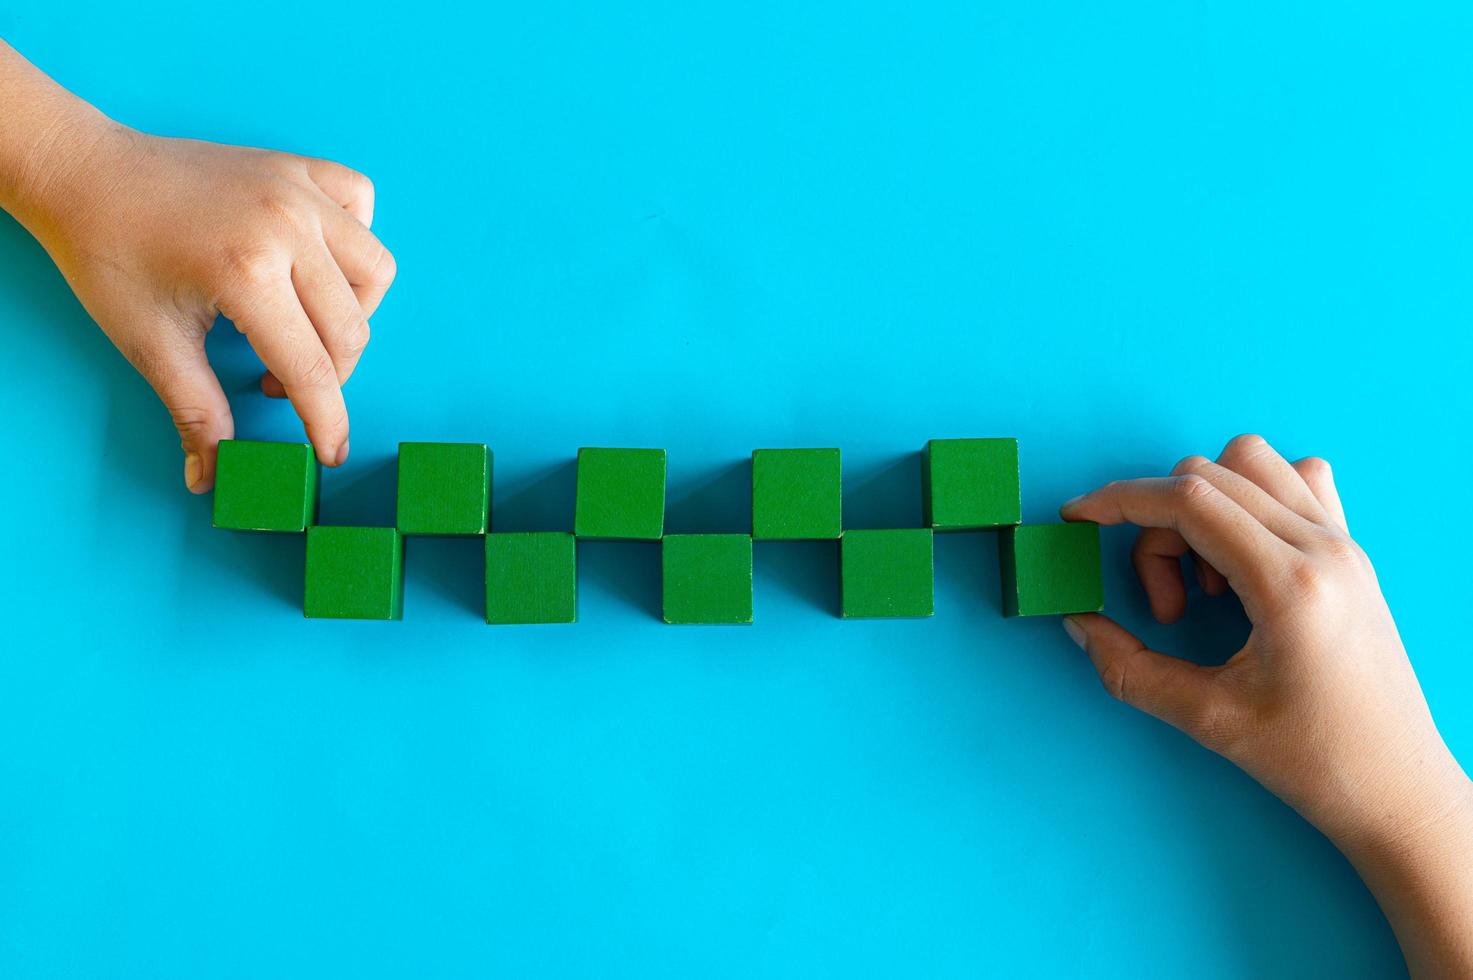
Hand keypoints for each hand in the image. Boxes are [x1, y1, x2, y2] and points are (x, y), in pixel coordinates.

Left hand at [22, 120, 394, 490]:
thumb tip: (210, 474)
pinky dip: (353, 238)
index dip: (326, 422)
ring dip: (354, 311)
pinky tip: (319, 261)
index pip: (312, 369)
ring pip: (374, 269)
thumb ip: (195, 412)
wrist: (86, 174)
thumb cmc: (109, 253)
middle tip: (281, 381)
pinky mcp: (297, 167)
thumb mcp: (150, 342)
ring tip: (310, 323)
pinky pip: (360, 202)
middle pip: (350, 328)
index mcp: (246, 272)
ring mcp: (297, 190)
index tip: (329, 452)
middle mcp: (285, 226)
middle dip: (330, 375)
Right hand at [1061, 434, 1471, 975]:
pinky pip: (1298, 479)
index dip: (1119, 500)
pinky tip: (1241, 555)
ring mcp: (1345, 544)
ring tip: (1206, 579)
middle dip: (1158, 528)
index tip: (1078, 518)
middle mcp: (1324, 549)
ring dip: (1205, 502)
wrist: (1399, 789)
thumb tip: (1079, 624)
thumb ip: (1129, 669)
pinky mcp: (1352, 553)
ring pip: (1253, 462)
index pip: (1190, 500)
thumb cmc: (1317, 762)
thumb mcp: (1209, 720)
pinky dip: (1252, 497)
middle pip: (1209, 478)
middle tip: (1163, 606)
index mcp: (1291, 586)